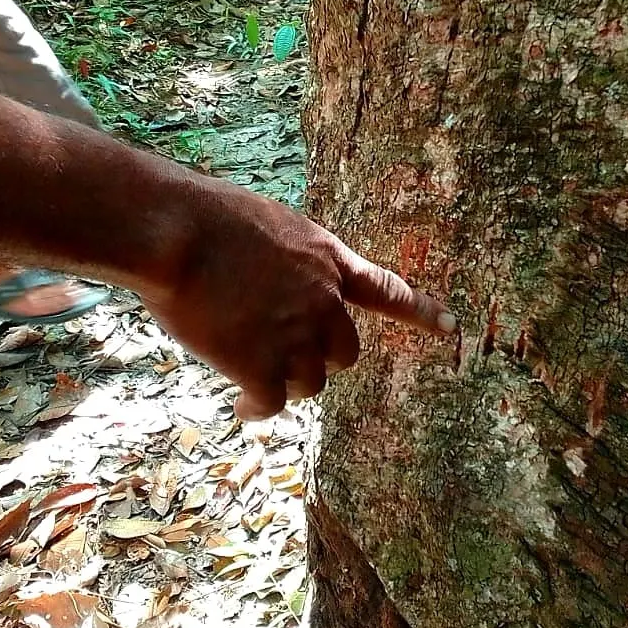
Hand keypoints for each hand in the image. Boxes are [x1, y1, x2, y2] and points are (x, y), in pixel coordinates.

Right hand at [142, 177, 456, 420]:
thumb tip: (273, 288)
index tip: (451, 327)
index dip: (422, 313)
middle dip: (317, 358)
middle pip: (345, 353)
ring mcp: (295, 336)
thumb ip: (286, 263)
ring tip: (249, 379)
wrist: (176, 233)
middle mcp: (323, 302)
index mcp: (327, 260)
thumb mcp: (267, 225)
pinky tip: (241, 406)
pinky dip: (257, 408)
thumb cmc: (205, 219)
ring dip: (285, 383)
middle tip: (281, 357)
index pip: (387, 291)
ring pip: (310, 383)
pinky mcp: (261, 366)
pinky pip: (273, 403)